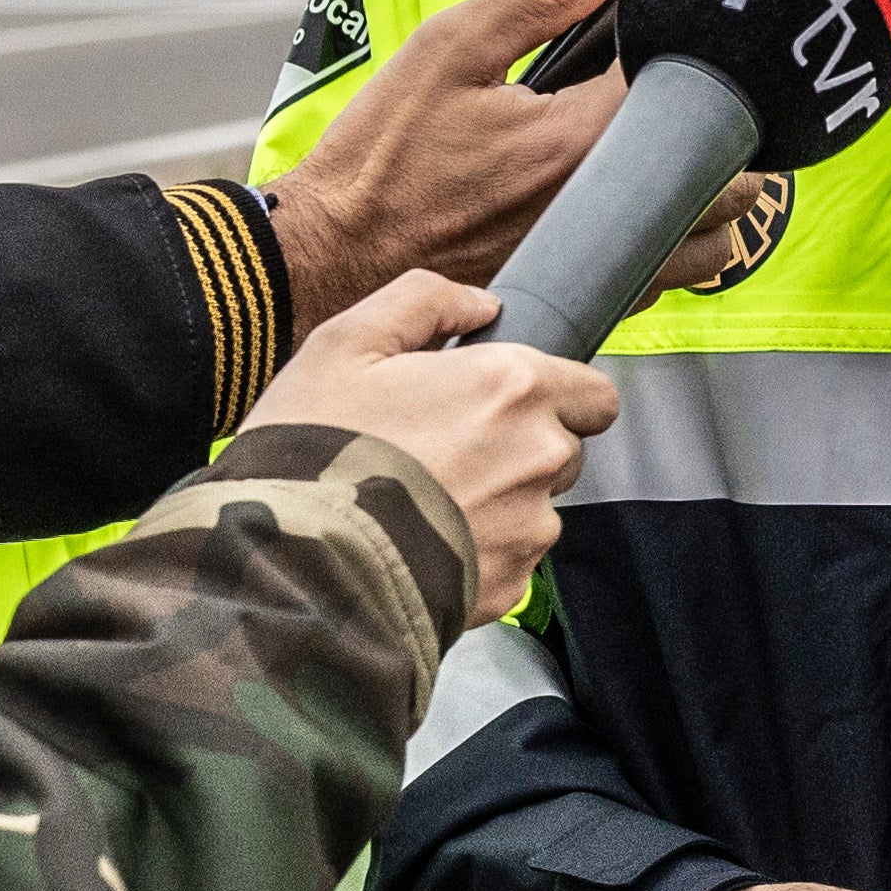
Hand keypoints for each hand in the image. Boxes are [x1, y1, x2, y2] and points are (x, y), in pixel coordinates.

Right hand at [250, 270, 614, 619]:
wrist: (296, 563)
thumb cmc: (315, 448)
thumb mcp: (345, 344)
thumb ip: (423, 302)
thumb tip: (481, 305)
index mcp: (513, 386)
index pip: (594, 395)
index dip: (558, 397)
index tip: (509, 405)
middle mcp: (539, 457)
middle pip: (564, 451)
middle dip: (521, 449)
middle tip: (447, 452)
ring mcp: (530, 528)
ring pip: (536, 509)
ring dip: (498, 505)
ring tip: (423, 504)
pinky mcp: (511, 588)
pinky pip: (510, 562)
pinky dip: (478, 555)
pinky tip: (422, 545)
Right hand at [260, 0, 786, 310]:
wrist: (333, 257)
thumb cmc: (381, 162)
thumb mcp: (450, 49)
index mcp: (584, 141)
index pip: (692, 82)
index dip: (691, 47)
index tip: (669, 30)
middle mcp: (609, 210)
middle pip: (733, 170)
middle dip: (723, 124)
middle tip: (680, 92)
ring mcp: (604, 263)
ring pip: (718, 234)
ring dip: (712, 190)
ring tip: (667, 152)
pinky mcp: (589, 298)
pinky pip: (673, 275)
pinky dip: (674, 240)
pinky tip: (630, 205)